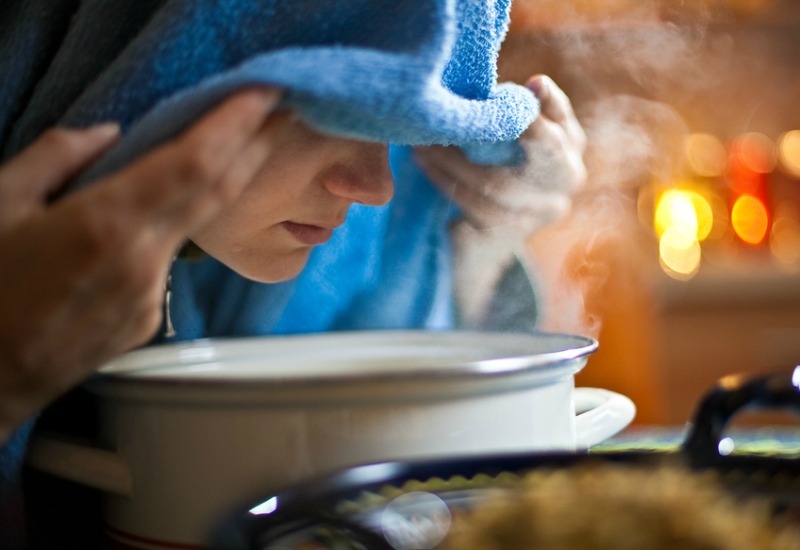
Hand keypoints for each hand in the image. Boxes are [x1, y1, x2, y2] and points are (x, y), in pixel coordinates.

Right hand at [0, 88, 280, 442]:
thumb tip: (109, 136)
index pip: (195, 164)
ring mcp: (151, 298)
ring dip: (218, 186)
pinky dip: (177, 227)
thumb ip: (55, 158)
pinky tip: (169, 210)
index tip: (265, 95)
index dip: (236, 126)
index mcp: (105, 226)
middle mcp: (143, 263)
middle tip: (278, 113)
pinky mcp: (147, 321)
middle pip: (215, 194)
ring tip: (232, 148)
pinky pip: (167, 261)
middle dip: (253, 147)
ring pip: (193, 227)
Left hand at [415, 75, 586, 235]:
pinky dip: (447, 182)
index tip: (534, 84)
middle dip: (511, 130)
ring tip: (425, 141)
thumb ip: (510, 111)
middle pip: (549, 155)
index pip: (564, 120)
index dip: (553, 104)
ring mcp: (543, 211)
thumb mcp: (505, 135)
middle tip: (467, 113)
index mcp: (569, 145)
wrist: (480, 236)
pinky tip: (425, 164)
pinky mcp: (512, 233)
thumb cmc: (492, 168)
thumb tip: (513, 83)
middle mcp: (567, 179)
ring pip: (499, 184)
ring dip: (455, 160)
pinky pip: (477, 206)